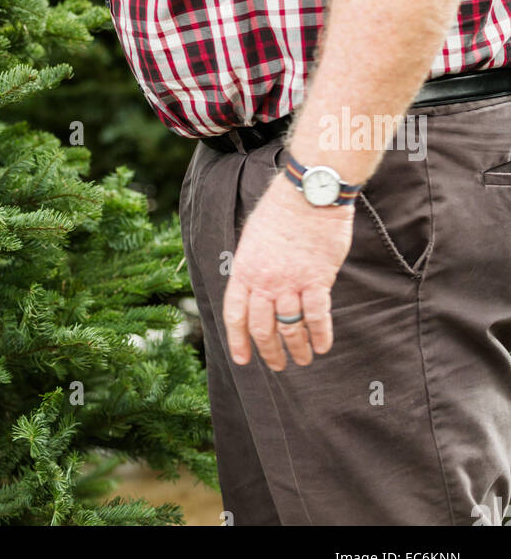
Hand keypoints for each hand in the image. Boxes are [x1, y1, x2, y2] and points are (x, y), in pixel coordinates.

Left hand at [222, 173, 354, 370]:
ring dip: (297, 348)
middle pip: (263, 327)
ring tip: (303, 359)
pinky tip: (323, 346)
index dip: (238, 340)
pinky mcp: (318, 280)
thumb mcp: (253, 237)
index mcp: (244, 269)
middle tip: (277, 365)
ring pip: (290, 328)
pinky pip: (318, 317)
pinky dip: (321, 335)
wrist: (308, 193)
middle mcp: (264, 280)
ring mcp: (291, 282)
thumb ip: (252, 266)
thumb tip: (254, 288)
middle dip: (269, 351)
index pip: (235, 314)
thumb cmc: (280, 210)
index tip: (242, 359)